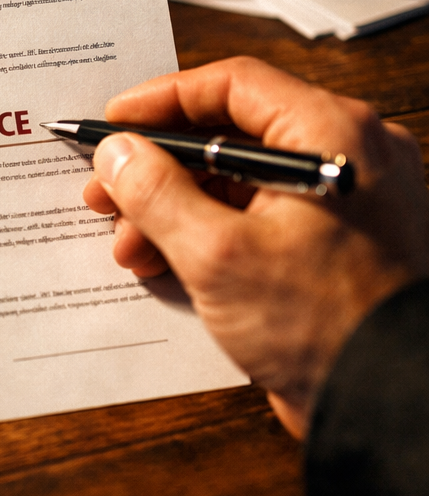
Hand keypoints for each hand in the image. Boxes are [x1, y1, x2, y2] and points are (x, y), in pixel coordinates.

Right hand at [82, 56, 428, 437]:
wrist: (389, 409)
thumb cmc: (328, 327)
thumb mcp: (218, 254)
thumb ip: (157, 192)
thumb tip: (117, 153)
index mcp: (332, 135)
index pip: (232, 85)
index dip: (162, 99)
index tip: (114, 121)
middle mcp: (340, 156)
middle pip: (227, 135)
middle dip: (157, 167)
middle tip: (106, 187)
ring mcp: (336, 201)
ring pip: (234, 180)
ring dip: (171, 206)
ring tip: (126, 241)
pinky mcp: (326, 243)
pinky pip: (252, 216)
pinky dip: (203, 233)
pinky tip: (159, 259)